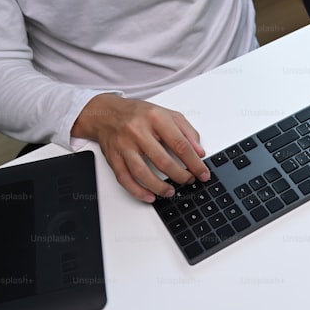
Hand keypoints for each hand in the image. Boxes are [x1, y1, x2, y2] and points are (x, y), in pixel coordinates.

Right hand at [72, 94, 209, 202]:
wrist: (106, 113)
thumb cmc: (138, 114)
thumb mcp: (167, 114)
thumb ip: (187, 131)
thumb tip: (199, 152)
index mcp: (155, 118)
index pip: (180, 144)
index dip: (194, 163)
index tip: (203, 173)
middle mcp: (138, 131)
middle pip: (162, 160)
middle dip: (180, 175)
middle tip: (189, 181)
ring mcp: (124, 145)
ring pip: (142, 172)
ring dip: (159, 186)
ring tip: (171, 192)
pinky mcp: (113, 157)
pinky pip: (124, 178)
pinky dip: (137, 191)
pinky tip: (149, 196)